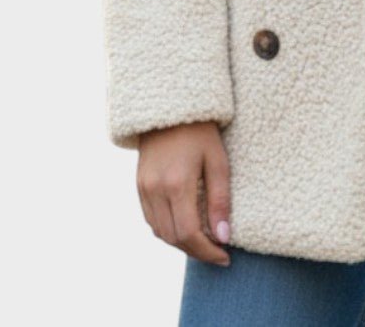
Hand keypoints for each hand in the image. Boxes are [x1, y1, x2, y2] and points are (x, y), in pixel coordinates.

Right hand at [137, 120, 231, 266]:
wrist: (170, 107)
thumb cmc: (201, 131)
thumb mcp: (218, 160)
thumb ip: (220, 200)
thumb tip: (223, 236)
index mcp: (177, 184)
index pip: (190, 234)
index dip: (208, 252)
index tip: (225, 257)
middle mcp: (155, 190)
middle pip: (173, 238)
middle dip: (196, 251)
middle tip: (218, 252)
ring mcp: (143, 189)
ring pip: (160, 232)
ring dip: (182, 243)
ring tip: (204, 241)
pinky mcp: (139, 186)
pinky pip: (151, 219)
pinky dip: (168, 230)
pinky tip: (185, 225)